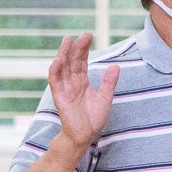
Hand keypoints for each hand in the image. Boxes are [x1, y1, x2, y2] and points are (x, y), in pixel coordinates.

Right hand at [48, 34, 118, 149]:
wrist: (85, 136)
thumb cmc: (93, 119)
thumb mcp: (105, 97)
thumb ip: (109, 82)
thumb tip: (115, 65)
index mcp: (82, 82)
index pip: (81, 61)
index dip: (84, 49)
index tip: (88, 36)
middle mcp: (72, 83)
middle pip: (72, 61)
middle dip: (76, 47)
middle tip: (83, 35)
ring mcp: (64, 89)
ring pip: (62, 68)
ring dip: (63, 54)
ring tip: (67, 41)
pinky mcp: (59, 97)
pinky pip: (55, 81)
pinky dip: (55, 70)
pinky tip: (58, 59)